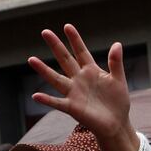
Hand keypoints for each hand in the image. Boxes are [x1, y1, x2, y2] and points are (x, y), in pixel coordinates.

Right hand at [29, 24, 138, 150]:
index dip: (75, 40)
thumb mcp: (119, 80)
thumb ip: (116, 63)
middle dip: (56, 46)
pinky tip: (36, 95)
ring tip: (31, 59)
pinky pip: (57, 103)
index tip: (67, 26)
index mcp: (91, 71)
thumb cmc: (118, 102)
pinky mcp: (73, 108)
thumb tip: (117, 44)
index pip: (81, 52)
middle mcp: (79, 79)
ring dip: (44, 70)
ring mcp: (74, 93)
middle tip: (45, 32)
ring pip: (56, 79)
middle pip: (65, 60)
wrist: (117, 123)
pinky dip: (47, 100)